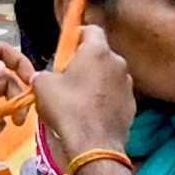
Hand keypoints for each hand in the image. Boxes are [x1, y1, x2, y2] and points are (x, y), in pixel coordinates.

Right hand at [26, 30, 138, 169]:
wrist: (93, 145)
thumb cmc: (67, 109)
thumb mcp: (42, 86)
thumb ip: (44, 73)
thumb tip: (43, 77)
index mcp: (97, 51)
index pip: (92, 29)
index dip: (78, 34)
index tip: (68, 46)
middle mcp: (117, 63)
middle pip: (101, 54)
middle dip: (86, 61)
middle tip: (68, 77)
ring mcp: (128, 85)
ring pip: (109, 75)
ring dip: (96, 81)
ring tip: (79, 99)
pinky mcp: (132, 105)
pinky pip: (115, 95)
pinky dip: (105, 99)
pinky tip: (91, 114)